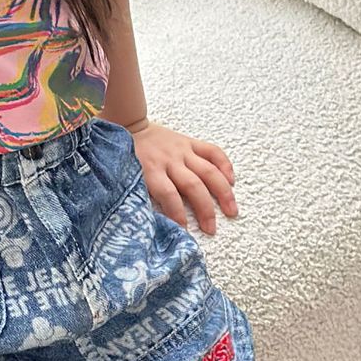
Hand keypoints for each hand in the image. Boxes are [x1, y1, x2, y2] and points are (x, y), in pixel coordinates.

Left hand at [126, 118, 237, 235]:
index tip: (184, 232)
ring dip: (223, 192)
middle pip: (193, 186)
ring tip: (232, 211)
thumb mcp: (129, 177)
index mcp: (150, 170)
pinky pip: (213, 152)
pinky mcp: (190, 142)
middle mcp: (169, 160)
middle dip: (205, 210)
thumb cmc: (129, 158)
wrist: (130, 127)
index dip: (177, 214)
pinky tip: (232, 181)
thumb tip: (153, 222)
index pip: (168, 195)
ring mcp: (183, 150)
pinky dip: (225, 165)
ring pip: (208, 171)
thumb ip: (141, 195)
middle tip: (211, 229)